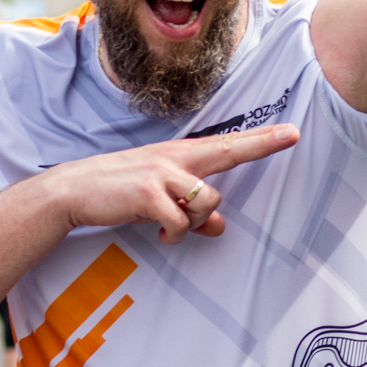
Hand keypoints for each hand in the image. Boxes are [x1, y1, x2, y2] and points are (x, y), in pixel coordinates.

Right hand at [44, 124, 299, 245]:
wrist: (74, 191)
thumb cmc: (118, 192)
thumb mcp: (158, 200)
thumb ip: (192, 213)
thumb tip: (219, 226)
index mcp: (179, 156)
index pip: (226, 145)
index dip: (260, 140)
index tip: (290, 132)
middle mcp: (175, 158)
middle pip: (228, 151)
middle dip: (260, 144)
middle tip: (292, 135)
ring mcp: (162, 173)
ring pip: (207, 201)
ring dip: (194, 221)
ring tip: (170, 225)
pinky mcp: (149, 194)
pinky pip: (180, 223)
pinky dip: (173, 234)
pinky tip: (158, 231)